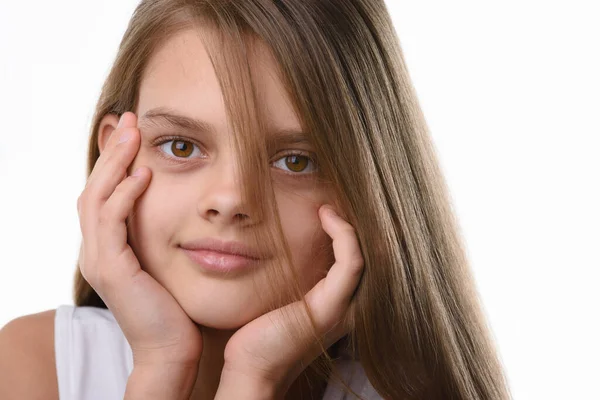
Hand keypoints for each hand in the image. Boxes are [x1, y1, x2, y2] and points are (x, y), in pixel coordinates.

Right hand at [77, 111, 202, 367]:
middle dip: (113, 151)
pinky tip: (144, 175)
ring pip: (97, 199)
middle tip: (130, 119)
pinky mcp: (111, 271)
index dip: (115, 160)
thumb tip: (188, 205)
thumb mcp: (169, 260)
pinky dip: (124, 196)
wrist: (173, 348)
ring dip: (116, 164)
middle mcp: (97, 250)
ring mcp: (99, 260)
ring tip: (135, 135)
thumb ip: (165, 233)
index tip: (135, 130)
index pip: (104, 193)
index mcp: (109, 247)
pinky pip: (111, 224)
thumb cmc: (178, 305)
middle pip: (94, 188)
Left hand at [217, 205, 364, 396]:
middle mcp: (350, 304)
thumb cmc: (260, 331)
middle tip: (336, 198)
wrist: (252, 367)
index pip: (360, 256)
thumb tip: (283, 238)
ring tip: (329, 206)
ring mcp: (345, 307)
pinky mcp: (332, 307)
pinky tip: (325, 216)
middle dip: (359, 223)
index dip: (351, 228)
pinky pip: (351, 262)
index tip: (328, 206)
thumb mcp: (283, 293)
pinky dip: (343, 234)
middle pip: (371, 254)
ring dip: (350, 224)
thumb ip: (294, 273)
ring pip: (366, 254)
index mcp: (340, 301)